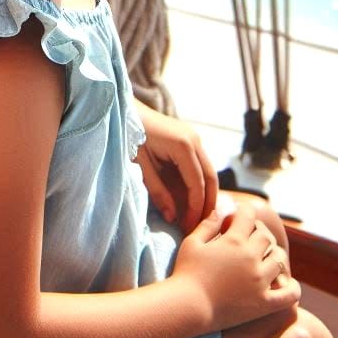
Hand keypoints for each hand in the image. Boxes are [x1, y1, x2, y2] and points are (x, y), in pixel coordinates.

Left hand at [135, 101, 217, 233]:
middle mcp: (194, 140)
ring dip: (205, 195)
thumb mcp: (140, 165)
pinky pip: (200, 166)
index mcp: (183, 145)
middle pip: (210, 178)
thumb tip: (173, 217)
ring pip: (208, 172)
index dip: (196, 208)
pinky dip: (199, 184)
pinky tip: (191, 200)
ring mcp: (194, 138)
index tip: (190, 227)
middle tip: (200, 227)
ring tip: (196, 217)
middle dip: (207, 204)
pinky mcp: (190, 140)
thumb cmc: (129, 134)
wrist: (126, 110)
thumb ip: (157, 191)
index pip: (197, 183)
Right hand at [172, 205, 300, 330]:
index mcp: (233, 240)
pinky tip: (284, 282)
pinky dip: (292, 287)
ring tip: (263, 257)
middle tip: (249, 236)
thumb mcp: (193, 241)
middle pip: (266, 236)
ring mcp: (260, 281)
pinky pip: (289, 294)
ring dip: (273, 255)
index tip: (239, 215)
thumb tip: (223, 208)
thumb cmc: (186, 272)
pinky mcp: (264, 303)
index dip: (245, 211)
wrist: (189, 306)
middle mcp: (250, 258)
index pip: (249, 216)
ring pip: (279, 259)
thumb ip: (209, 223)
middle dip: (258, 231)